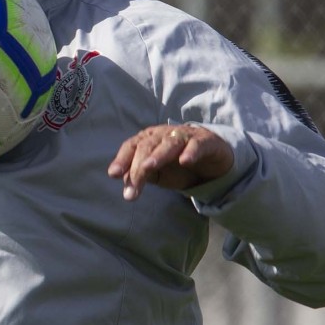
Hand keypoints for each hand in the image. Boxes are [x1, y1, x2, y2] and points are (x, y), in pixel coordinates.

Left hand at [107, 124, 233, 200]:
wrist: (211, 159)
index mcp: (148, 139)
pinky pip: (197, 144)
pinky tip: (185, 161)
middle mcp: (164, 134)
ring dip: (158, 155)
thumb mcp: (156, 173)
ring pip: (169, 143)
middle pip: (147, 146)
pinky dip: (191, 152)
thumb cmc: (177, 164)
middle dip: (138, 168)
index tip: (113, 174)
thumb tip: (123, 182)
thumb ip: (140, 175)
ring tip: (149, 167)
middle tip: (133, 190)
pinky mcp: (205, 141)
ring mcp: (184, 136)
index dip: (122, 159)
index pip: (131, 146)